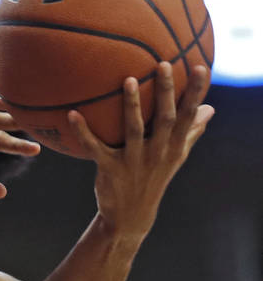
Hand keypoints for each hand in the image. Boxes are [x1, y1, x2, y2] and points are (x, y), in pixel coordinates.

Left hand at [67, 63, 213, 239]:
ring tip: (128, 80)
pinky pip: (94, 148)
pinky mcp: (110, 170)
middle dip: (166, 92)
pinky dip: (83, 131)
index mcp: (174, 147)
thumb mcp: (175, 157)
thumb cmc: (153, 178)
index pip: (188, 116)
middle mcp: (157, 153)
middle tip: (163, 64)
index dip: (195, 92)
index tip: (200, 68)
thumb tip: (209, 108)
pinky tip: (72, 114)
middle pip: (164, 119)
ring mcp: (134, 162)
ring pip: (133, 130)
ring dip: (131, 105)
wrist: (130, 216)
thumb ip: (190, 132)